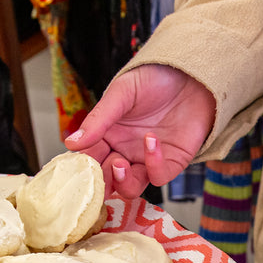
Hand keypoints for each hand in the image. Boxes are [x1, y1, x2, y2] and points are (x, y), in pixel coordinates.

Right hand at [64, 65, 215, 196]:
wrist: (190, 74)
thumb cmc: (154, 79)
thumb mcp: (121, 93)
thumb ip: (98, 120)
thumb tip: (72, 144)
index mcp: (107, 136)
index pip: (88, 159)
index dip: (81, 168)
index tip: (75, 170)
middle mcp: (125, 152)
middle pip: (107, 180)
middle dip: (101, 183)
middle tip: (97, 174)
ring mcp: (147, 160)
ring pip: (130, 187)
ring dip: (122, 182)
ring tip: (119, 163)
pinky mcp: (171, 163)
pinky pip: (158, 176)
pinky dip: (153, 165)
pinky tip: (151, 140)